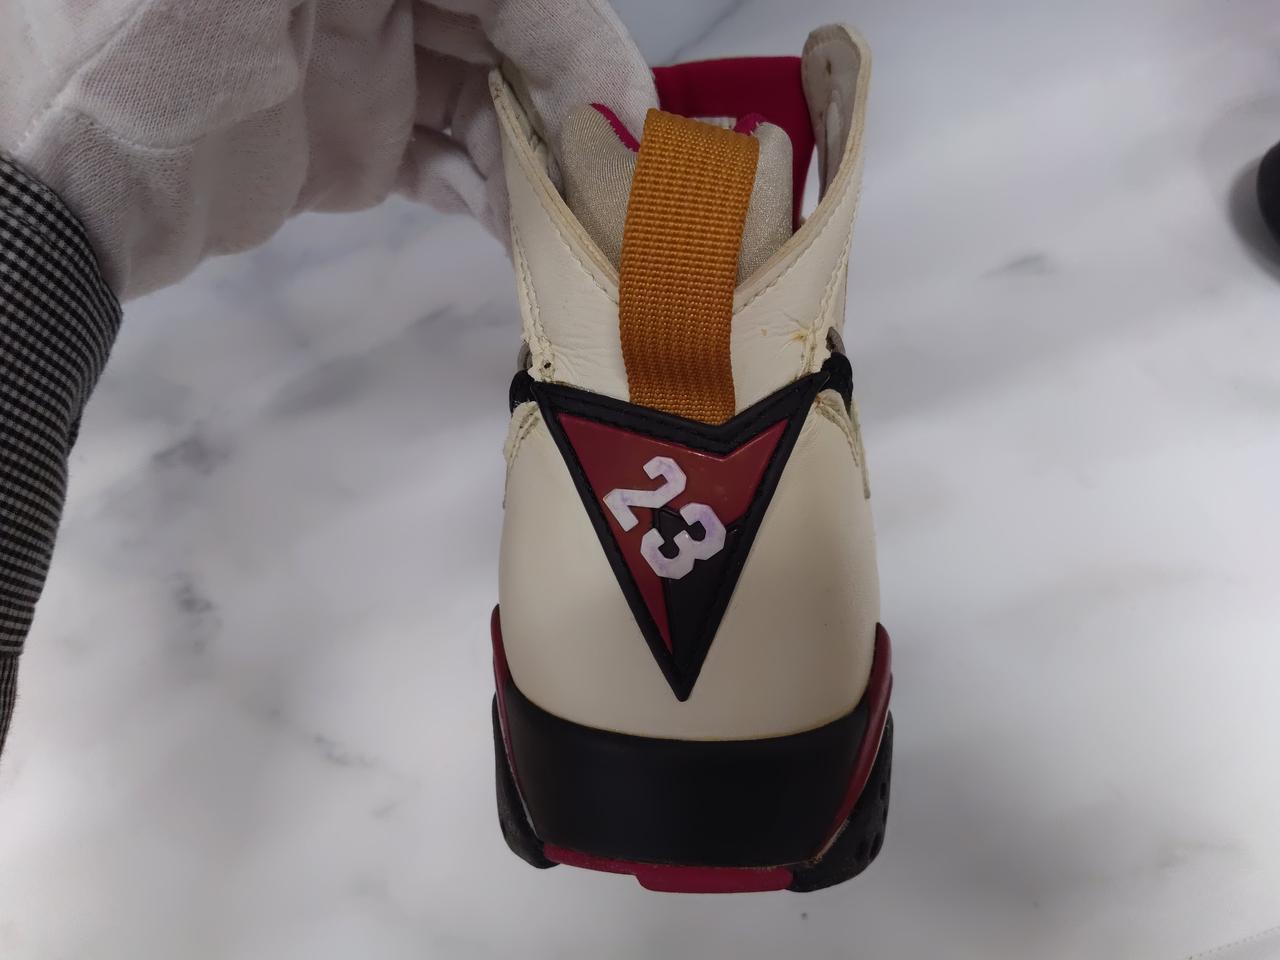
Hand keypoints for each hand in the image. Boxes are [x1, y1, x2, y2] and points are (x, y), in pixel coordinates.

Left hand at [0, 0, 654, 298]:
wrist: (52, 185)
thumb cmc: (133, 51)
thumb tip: (544, 7)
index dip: (581, 46)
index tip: (628, 131)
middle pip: (517, 40)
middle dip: (576, 113)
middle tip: (627, 203)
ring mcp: (368, 66)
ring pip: (494, 107)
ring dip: (546, 170)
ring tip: (589, 239)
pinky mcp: (355, 144)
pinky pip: (453, 163)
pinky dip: (497, 201)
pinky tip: (532, 243)